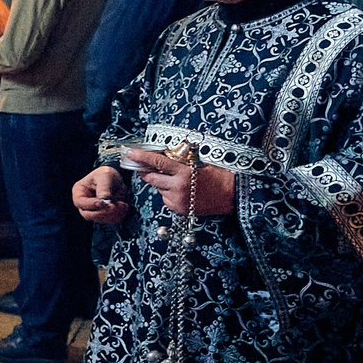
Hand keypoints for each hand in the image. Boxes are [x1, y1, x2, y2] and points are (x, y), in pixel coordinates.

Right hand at [73, 166, 130, 225]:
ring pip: (100, 219)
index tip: (103, 203)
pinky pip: (110, 220)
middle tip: (114, 206)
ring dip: (112, 214)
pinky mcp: (104, 215)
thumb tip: (103, 200)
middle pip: (88, 215)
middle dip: (103, 212)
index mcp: (79, 192)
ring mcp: (94, 211)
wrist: (116, 178)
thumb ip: (103, 188)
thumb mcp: (104, 176)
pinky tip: (124, 207)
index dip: (91, 204)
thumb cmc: (106, 174)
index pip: (80, 202)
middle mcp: (84, 204)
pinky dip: (118, 216)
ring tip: (122, 205)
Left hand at [120, 147, 235, 216]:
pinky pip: (165, 199)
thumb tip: (162, 155)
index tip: (129, 152)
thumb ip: (180, 160)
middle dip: (147, 171)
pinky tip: (181, 191)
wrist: (232, 195)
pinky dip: (168, 194)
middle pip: (151, 178)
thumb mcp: (200, 162)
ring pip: (158, 189)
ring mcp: (178, 200)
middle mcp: (178, 187)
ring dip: (161, 183)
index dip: (141, 157)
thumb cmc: (218, 175)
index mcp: (184, 172)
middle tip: (145, 166)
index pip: (157, 162)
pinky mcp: (179, 209)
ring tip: (176, 180)